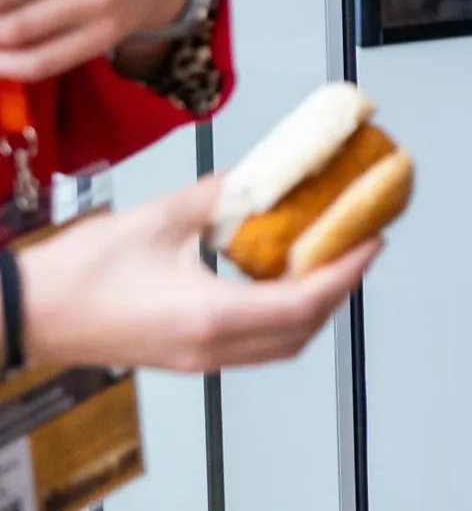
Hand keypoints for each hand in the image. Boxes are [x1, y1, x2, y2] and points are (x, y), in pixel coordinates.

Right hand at [17, 175, 375, 370]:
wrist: (25, 313)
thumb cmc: (78, 272)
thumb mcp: (160, 217)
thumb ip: (220, 195)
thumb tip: (262, 174)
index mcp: (210, 316)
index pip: (305, 301)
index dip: (347, 271)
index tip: (372, 240)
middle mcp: (210, 348)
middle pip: (303, 330)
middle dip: (340, 288)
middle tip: (358, 244)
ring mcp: (197, 360)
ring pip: (281, 344)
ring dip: (314, 307)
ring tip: (328, 259)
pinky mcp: (183, 358)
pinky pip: (253, 345)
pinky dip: (282, 316)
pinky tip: (280, 279)